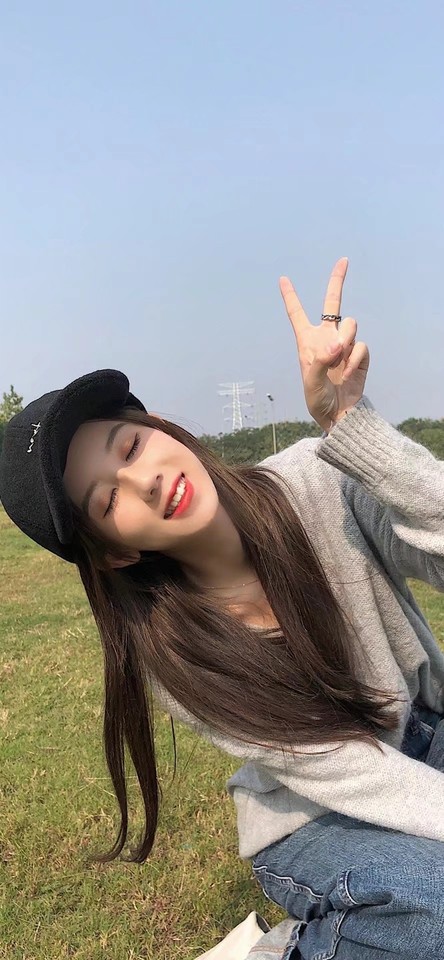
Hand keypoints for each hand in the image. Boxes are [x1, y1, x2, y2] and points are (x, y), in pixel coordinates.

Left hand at [279, 258, 369, 431]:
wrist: (340, 414)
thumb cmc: (318, 400)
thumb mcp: (311, 384)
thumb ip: (320, 361)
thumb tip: (337, 344)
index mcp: (307, 342)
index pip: (297, 314)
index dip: (290, 297)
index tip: (283, 279)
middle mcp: (326, 338)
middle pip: (333, 303)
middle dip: (338, 280)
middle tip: (344, 260)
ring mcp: (344, 345)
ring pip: (351, 324)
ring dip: (346, 339)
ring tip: (339, 363)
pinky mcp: (360, 355)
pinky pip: (361, 346)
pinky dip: (355, 359)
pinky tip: (348, 374)